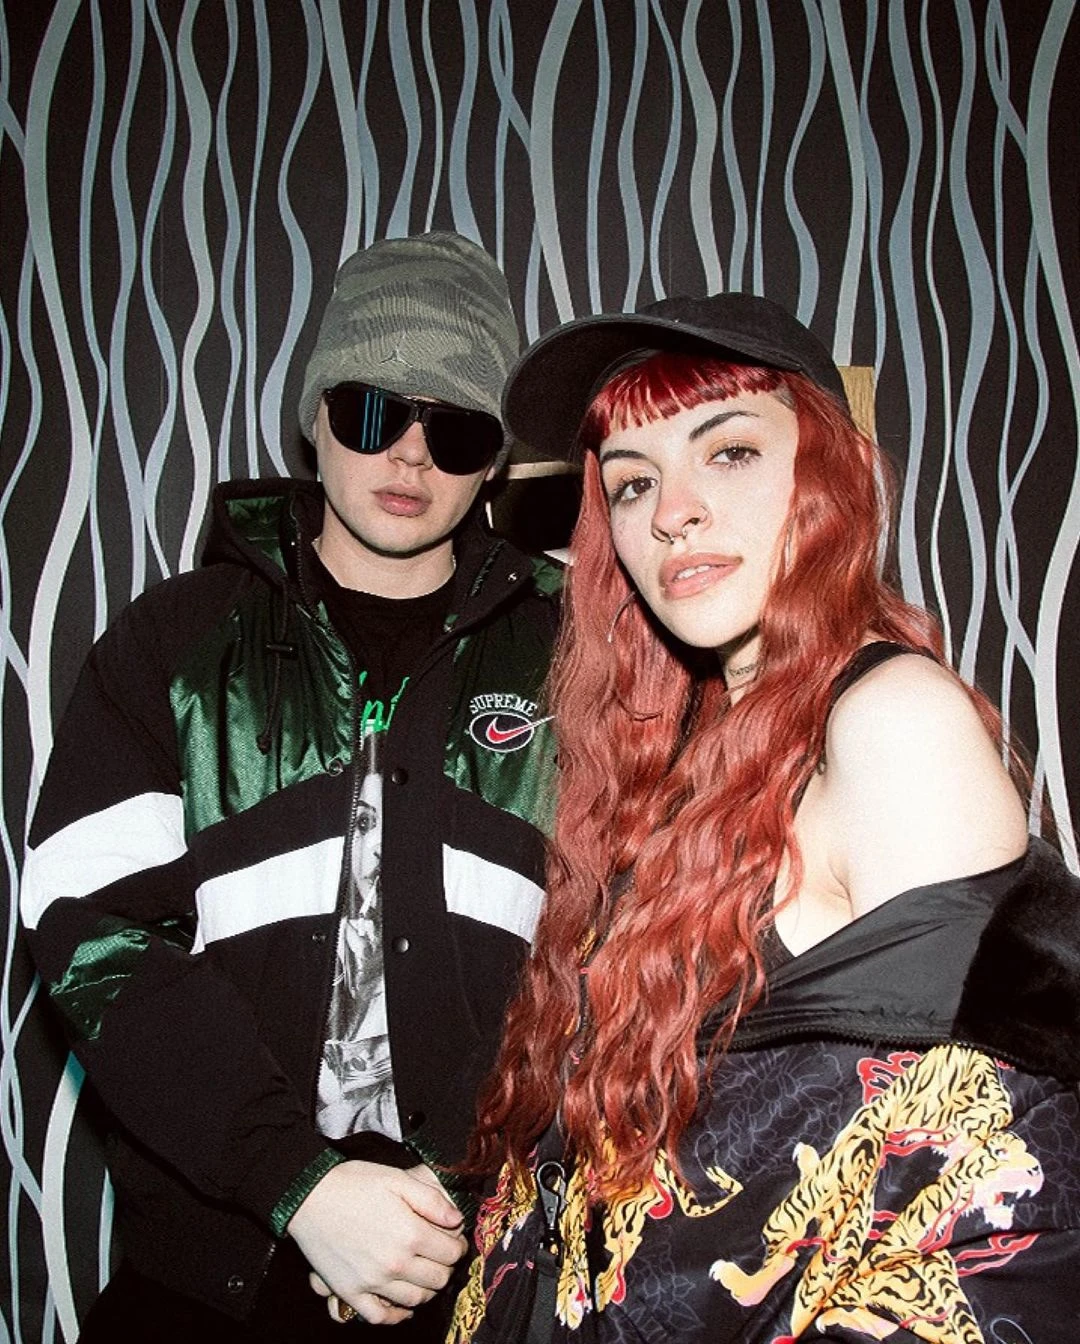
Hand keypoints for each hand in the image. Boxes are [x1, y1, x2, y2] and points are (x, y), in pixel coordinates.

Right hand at [290, 1159, 465, 1324]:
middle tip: (440, 1254)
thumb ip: (432, 1200)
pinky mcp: (350, 1292)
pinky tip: (402, 1306)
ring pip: (415, 1300)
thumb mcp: (398, 1179)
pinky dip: (395, 1316)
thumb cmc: (354, 1183)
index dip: (457, 1245)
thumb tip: (457, 1220)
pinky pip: (379, 1316)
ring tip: (423, 1273)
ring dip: (426, 1289)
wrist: (309, 1196)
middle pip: (437, 1279)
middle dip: (445, 1266)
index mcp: (411, 1234)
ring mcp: (372, 1282)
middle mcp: (395, 1263)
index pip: (451, 1253)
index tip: (453, 1238)